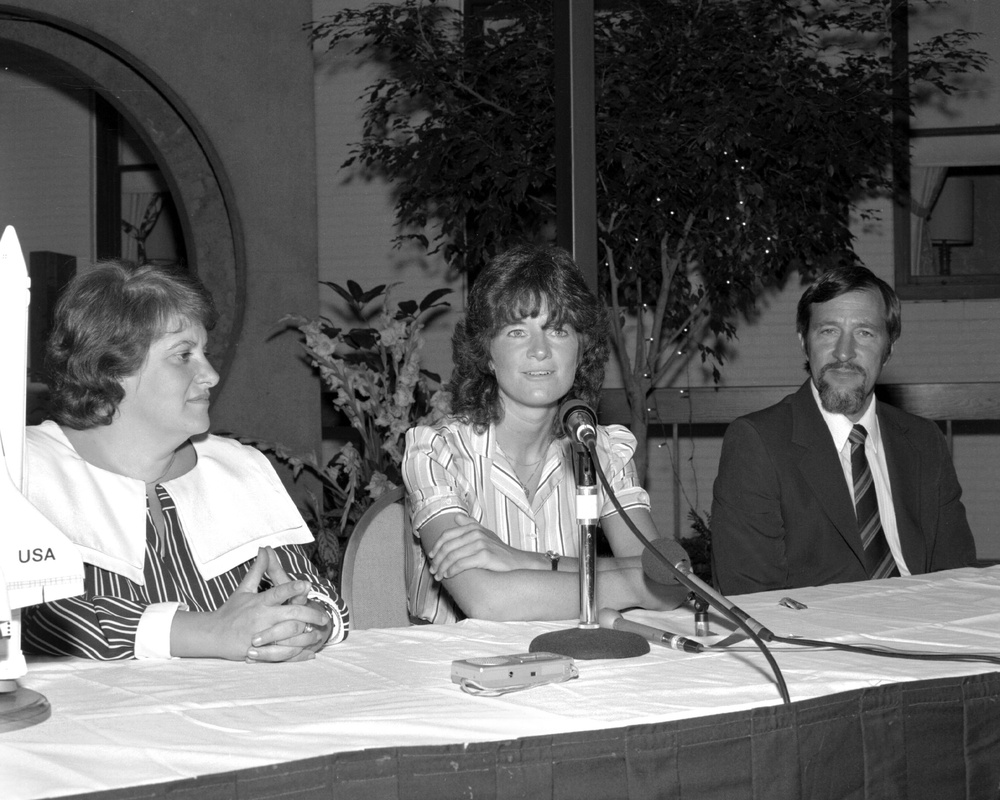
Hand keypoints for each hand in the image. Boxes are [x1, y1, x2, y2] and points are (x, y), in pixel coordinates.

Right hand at [171, 548, 327, 661]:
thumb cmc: (230, 611)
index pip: (278, 593)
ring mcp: (262, 636)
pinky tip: (310, 651)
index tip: (307, 584)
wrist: (213, 635)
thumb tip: (264, 549)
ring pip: (290, 635)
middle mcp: (261, 618)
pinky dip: (298, 654)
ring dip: (307, 634)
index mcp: (259, 602)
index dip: (292, 588)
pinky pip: (283, 653)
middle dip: (310, 614)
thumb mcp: (244, 589)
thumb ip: (257, 570)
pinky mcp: (260, 651)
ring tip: (319, 632)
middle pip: (290, 615)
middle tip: (324, 617)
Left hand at [426, 513, 538, 579]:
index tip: (431, 556)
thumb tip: (456, 517)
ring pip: (452, 556)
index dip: (436, 546)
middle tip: (433, 570)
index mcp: (473, 527)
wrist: (517, 562)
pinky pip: (461, 564)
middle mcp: (475, 533)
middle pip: (447, 546)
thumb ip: (470, 525)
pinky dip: (452, 571)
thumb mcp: (485, 534)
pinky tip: (448, 576)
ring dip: (442, 568)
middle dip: (437, 560)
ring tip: (438, 576)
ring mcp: (480, 544)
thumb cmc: (499, 550)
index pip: (447, 535)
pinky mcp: (484, 556)